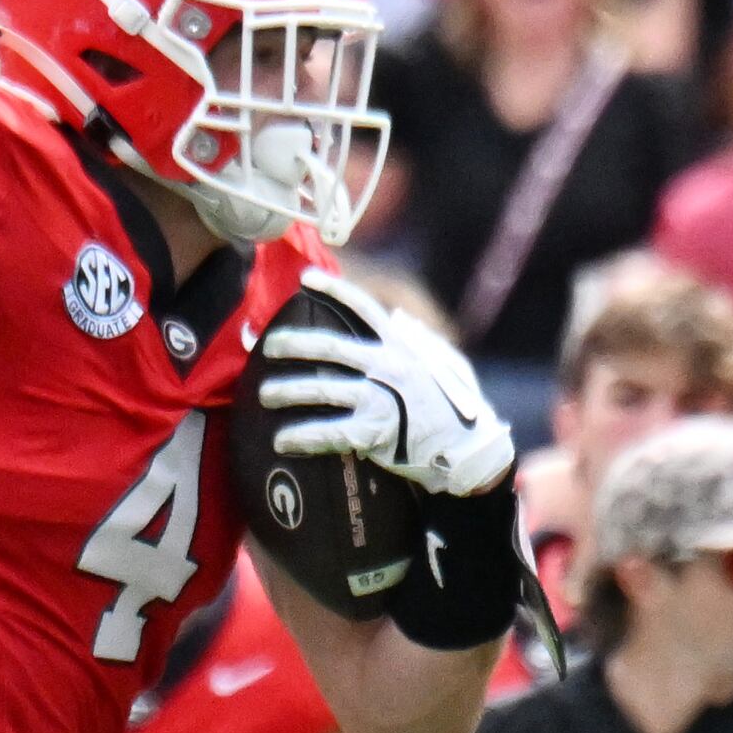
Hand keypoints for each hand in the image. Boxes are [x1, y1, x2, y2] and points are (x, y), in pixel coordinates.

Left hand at [258, 271, 514, 496]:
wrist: (469, 452)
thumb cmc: (456, 408)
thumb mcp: (443, 364)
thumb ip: (420, 341)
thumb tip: (400, 319)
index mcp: (402, 347)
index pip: (365, 309)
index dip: (335, 291)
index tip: (306, 279)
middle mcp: (389, 367)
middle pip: (331, 348)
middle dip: (295, 344)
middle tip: (269, 346)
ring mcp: (381, 399)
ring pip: (323, 390)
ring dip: (288, 390)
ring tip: (264, 395)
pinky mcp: (375, 433)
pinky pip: (329, 432)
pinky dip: (303, 436)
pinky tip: (282, 440)